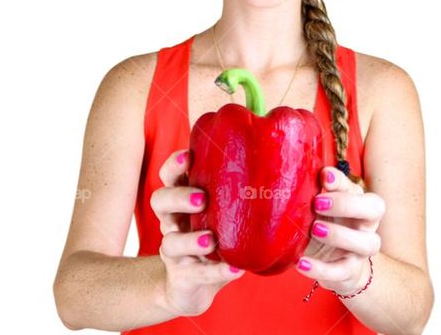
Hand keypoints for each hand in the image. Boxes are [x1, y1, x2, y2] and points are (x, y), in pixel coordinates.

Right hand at [150, 148, 244, 316]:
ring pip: (170, 242)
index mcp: (181, 201)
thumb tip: (280, 170)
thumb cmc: (214, 238)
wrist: (192, 285)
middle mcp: (172, 222)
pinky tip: (235, 269)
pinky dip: (216, 271)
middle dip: (178, 197)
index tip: (189, 156)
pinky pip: (196, 274)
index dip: (174, 165)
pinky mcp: (182, 276)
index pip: (169, 176)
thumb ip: (236, 195)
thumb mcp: (220, 214)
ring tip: (211, 240)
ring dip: (190, 240)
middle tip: (201, 199)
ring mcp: (173, 251)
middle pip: (160, 201)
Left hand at [297, 166, 384, 295]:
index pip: (359, 188)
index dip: (343, 183)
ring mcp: (361, 251)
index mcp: (361, 204)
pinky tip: (301, 263)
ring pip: (366, 243)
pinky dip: (321, 269)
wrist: (337, 266)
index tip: (324, 177)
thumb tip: (313, 172)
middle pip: (374, 210)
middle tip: (318, 203)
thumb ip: (321, 190)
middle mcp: (367, 225)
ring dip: (340, 235)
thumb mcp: (324, 207)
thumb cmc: (329, 225)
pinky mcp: (349, 272)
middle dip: (347, 204)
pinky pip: (340, 272)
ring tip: (315, 229)